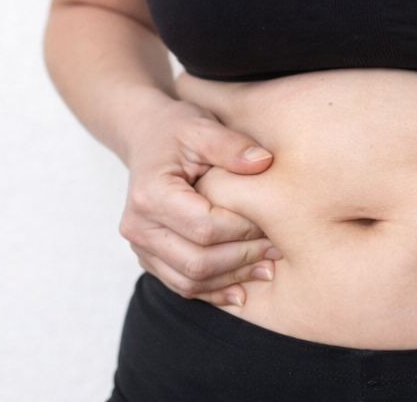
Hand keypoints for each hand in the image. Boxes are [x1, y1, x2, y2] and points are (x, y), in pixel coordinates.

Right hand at [119, 99, 279, 305]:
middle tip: (279, 250)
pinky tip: (243, 287)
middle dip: (243, 258)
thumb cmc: (176, 130)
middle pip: (197, 260)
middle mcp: (137, 226)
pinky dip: (214, 290)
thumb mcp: (202, 126)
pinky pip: (182, 285)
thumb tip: (264, 163)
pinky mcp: (148, 257)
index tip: (275, 220)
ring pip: (190, 280)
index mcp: (150, 194)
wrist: (146, 137)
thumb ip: (231, 145)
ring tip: (268, 268)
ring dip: (232, 279)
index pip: (205, 226)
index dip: (244, 229)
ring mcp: (140, 246)